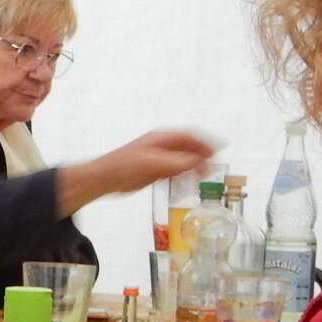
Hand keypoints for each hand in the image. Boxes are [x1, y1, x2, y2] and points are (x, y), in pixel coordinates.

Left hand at [57, 130, 215, 214]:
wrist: (104, 179)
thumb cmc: (125, 166)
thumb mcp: (156, 164)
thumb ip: (180, 163)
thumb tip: (201, 163)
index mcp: (163, 138)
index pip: (191, 136)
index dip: (206, 143)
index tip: (218, 151)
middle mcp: (161, 146)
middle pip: (188, 148)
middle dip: (201, 157)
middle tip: (212, 169)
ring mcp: (157, 158)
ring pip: (181, 161)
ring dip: (192, 168)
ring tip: (202, 178)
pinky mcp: (152, 171)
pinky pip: (172, 172)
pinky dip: (181, 177)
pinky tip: (186, 185)